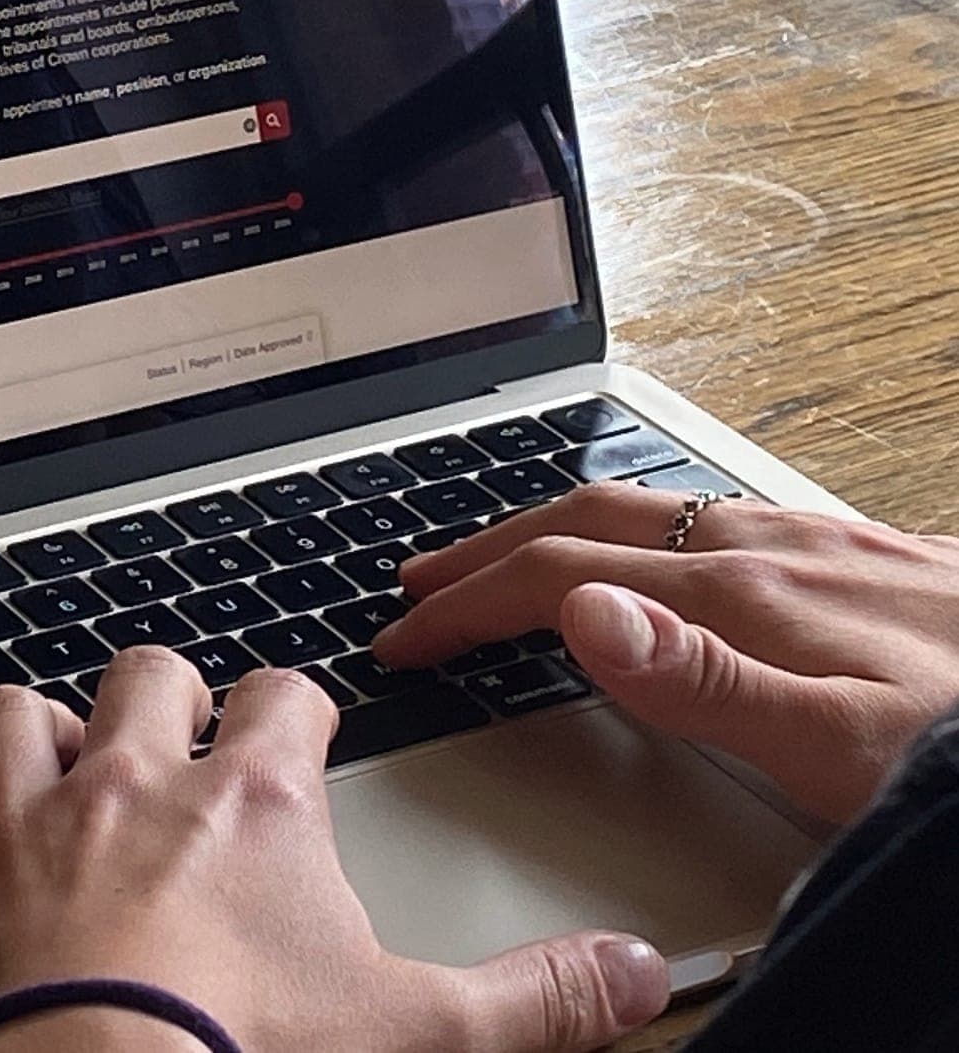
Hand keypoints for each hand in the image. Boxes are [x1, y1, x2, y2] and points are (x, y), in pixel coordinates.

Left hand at [0, 649, 668, 1052]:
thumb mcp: (424, 1038)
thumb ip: (541, 998)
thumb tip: (640, 973)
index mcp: (245, 808)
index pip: (282, 702)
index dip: (288, 712)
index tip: (289, 731)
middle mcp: (120, 790)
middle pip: (143, 679)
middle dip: (157, 702)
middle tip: (166, 744)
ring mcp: (5, 829)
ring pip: (4, 715)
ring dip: (17, 733)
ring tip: (35, 762)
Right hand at [373, 482, 958, 823]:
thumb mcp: (838, 745)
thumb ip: (702, 683)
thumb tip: (579, 612)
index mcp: (740, 593)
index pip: (557, 578)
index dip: (466, 607)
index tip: (407, 637)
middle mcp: (765, 548)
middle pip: (583, 522)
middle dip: (484, 550)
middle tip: (420, 582)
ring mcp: (808, 541)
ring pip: (641, 511)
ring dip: (551, 532)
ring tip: (505, 560)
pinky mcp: (850, 549)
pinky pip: (704, 515)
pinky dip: (631, 529)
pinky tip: (655, 553)